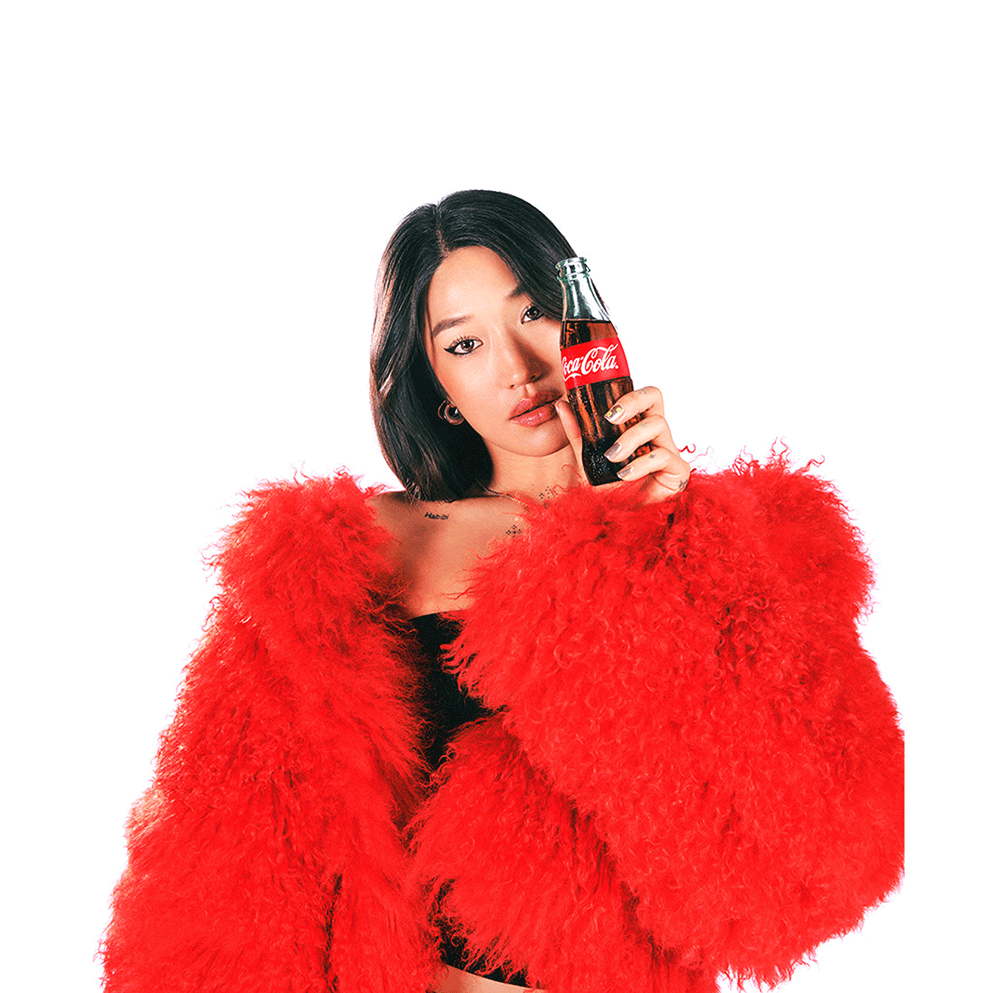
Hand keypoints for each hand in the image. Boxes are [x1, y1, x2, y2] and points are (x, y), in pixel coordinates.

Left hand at [554, 386, 691, 502]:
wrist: (618, 524)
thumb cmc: (608, 492)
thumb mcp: (587, 460)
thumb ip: (578, 434)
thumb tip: (563, 405)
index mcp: (636, 427)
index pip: (639, 397)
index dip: (625, 394)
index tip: (603, 409)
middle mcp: (655, 435)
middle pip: (654, 397)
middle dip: (632, 401)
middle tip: (610, 418)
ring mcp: (669, 450)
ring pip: (658, 424)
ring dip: (631, 438)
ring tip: (612, 457)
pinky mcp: (678, 471)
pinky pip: (665, 455)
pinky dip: (641, 464)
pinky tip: (625, 475)